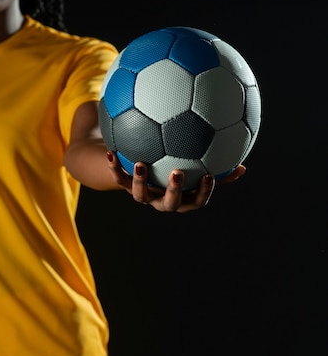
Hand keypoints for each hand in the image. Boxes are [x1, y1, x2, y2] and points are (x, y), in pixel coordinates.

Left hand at [106, 151, 245, 212]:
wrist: (136, 165)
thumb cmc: (173, 165)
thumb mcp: (195, 166)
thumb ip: (217, 166)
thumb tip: (243, 166)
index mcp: (181, 197)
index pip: (196, 201)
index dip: (203, 192)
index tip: (210, 176)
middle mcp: (161, 200)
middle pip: (169, 203)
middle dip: (174, 190)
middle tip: (178, 173)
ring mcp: (142, 194)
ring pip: (139, 194)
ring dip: (139, 181)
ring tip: (140, 163)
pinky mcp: (122, 184)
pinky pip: (117, 177)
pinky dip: (114, 166)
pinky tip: (111, 152)